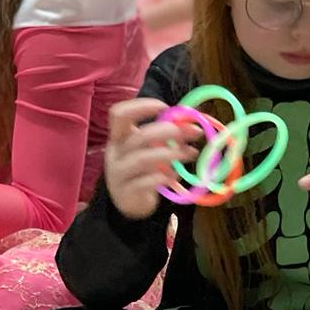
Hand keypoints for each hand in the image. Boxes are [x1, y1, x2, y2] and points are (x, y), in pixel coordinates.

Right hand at [102, 98, 198, 220]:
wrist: (130, 203)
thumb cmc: (143, 169)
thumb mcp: (151, 149)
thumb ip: (166, 136)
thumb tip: (193, 127)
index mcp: (119, 137)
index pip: (119, 114)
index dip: (141, 106)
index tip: (165, 108)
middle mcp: (115, 153)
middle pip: (139, 136)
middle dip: (170, 131)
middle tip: (194, 132)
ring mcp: (118, 174)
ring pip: (143, 159)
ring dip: (172, 154)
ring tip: (190, 154)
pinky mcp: (126, 193)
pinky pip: (145, 182)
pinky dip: (164, 177)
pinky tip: (174, 176)